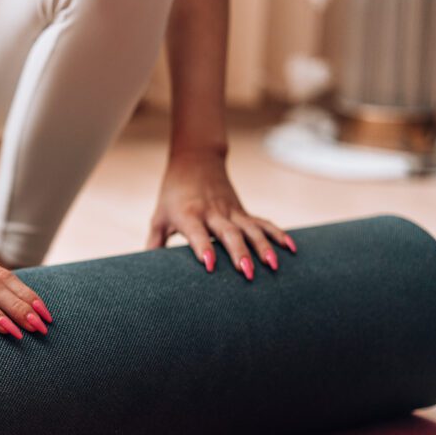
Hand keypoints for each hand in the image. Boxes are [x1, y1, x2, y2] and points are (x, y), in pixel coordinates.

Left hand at [146, 151, 295, 279]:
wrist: (195, 161)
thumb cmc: (171, 195)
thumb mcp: (159, 217)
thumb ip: (154, 244)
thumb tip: (144, 273)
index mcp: (189, 215)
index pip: (196, 233)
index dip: (203, 248)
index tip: (209, 265)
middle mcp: (212, 212)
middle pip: (228, 233)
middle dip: (239, 253)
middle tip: (248, 273)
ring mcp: (231, 211)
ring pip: (250, 229)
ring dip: (263, 247)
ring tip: (274, 266)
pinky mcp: (243, 211)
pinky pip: (263, 222)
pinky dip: (278, 234)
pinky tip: (291, 248)